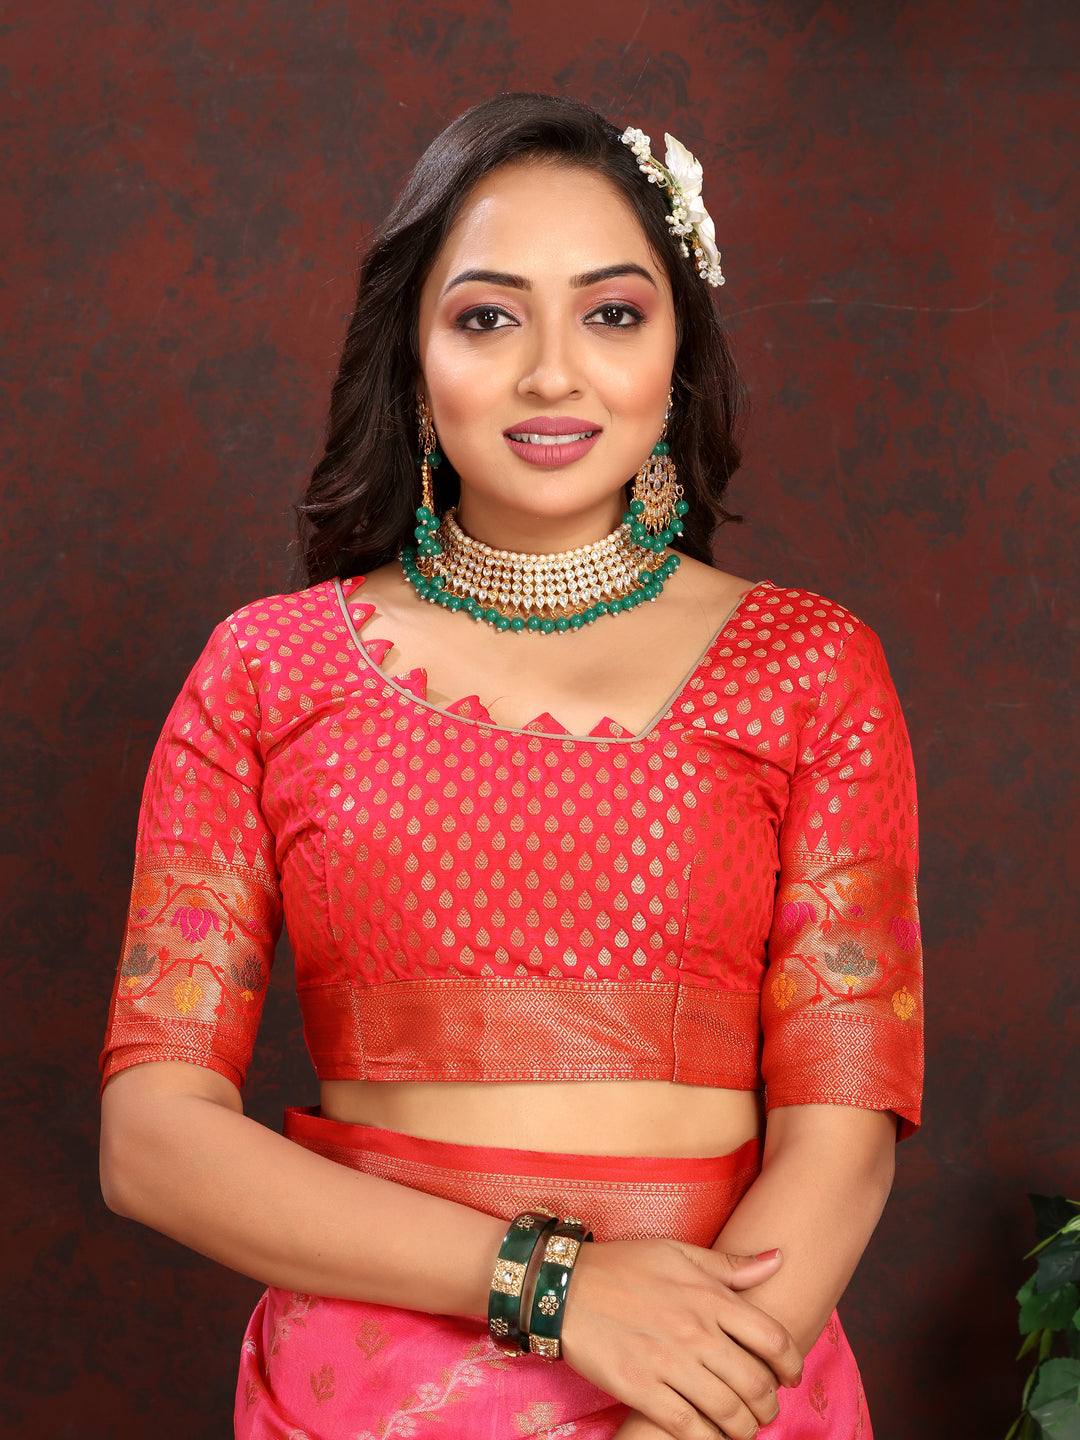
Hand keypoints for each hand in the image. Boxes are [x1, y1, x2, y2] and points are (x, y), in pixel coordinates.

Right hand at [560, 1240, 800, 1439]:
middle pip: (756, 1382)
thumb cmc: (622, 1266)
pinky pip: (690, 1428)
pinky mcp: (641, 1389)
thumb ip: (729, 1265)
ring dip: (744, 1427)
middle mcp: (695, 1330)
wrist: (562, 1286)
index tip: (790, 1376)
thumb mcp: (677, 1253)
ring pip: (729, 1411)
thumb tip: (778, 1258)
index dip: (791, 1364)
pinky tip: (710, 1436)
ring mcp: (668, 1362)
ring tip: (742, 1427)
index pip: (772, 1337)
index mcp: (707, 1296)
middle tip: (765, 1409)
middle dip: (769, 1404)